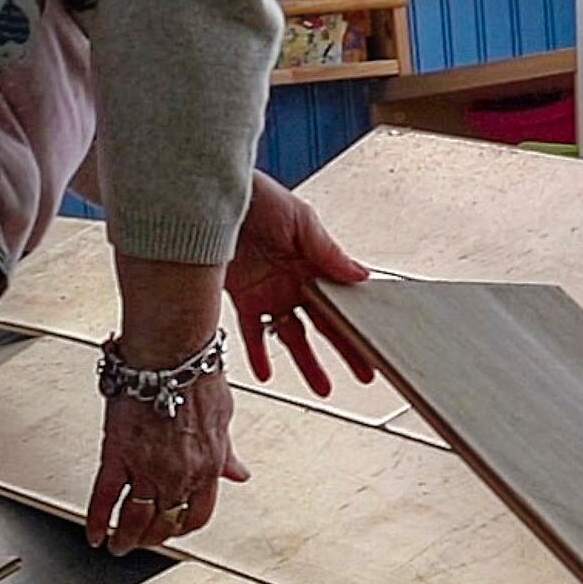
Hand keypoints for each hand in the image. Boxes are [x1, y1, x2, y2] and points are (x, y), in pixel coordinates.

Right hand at [83, 371, 248, 555]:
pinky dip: (97, 520)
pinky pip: (104, 498)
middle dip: (152, 537)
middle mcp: (179, 474)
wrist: (171, 356)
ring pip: (135, 518)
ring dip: (126, 537)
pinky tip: (94, 534)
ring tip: (118, 545)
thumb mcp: (224, 420)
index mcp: (207, 466)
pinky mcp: (117, 456)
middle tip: (141, 541)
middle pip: (164, 522)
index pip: (197, 514)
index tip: (173, 530)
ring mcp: (147, 468)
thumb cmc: (197, 378)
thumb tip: (240, 473)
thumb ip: (227, 454)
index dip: (182, 527)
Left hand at [225, 176, 369, 393]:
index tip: (374, 347)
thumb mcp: (300, 219)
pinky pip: (251, 332)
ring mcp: (268, 292)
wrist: (208, 198)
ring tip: (323, 387)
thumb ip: (328, 252)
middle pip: (324, 324)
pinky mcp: (241, 297)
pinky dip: (258, 353)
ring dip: (306, 362)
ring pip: (291, 335)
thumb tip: (359, 275)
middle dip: (346, 350)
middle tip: (364, 373)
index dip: (358, 326)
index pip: (342, 303)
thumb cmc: (257, 196)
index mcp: (314, 262)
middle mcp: (294, 281)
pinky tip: (267, 372)